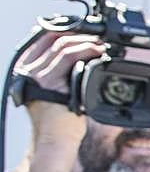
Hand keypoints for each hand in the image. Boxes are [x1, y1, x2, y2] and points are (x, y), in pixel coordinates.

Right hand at [13, 31, 103, 147]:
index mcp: (26, 69)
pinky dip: (86, 51)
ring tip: (101, 46)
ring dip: (86, 42)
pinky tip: (98, 52)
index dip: (64, 29)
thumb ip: (63, 75)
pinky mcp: (49, 82)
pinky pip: (68, 57)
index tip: (84, 31)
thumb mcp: (59, 92)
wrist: (55, 141)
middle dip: (79, 34)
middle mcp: (27, 69)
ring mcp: (36, 74)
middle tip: (98, 39)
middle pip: (52, 38)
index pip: (42, 38)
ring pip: (62, 46)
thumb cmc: (60, 121)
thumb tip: (83, 59)